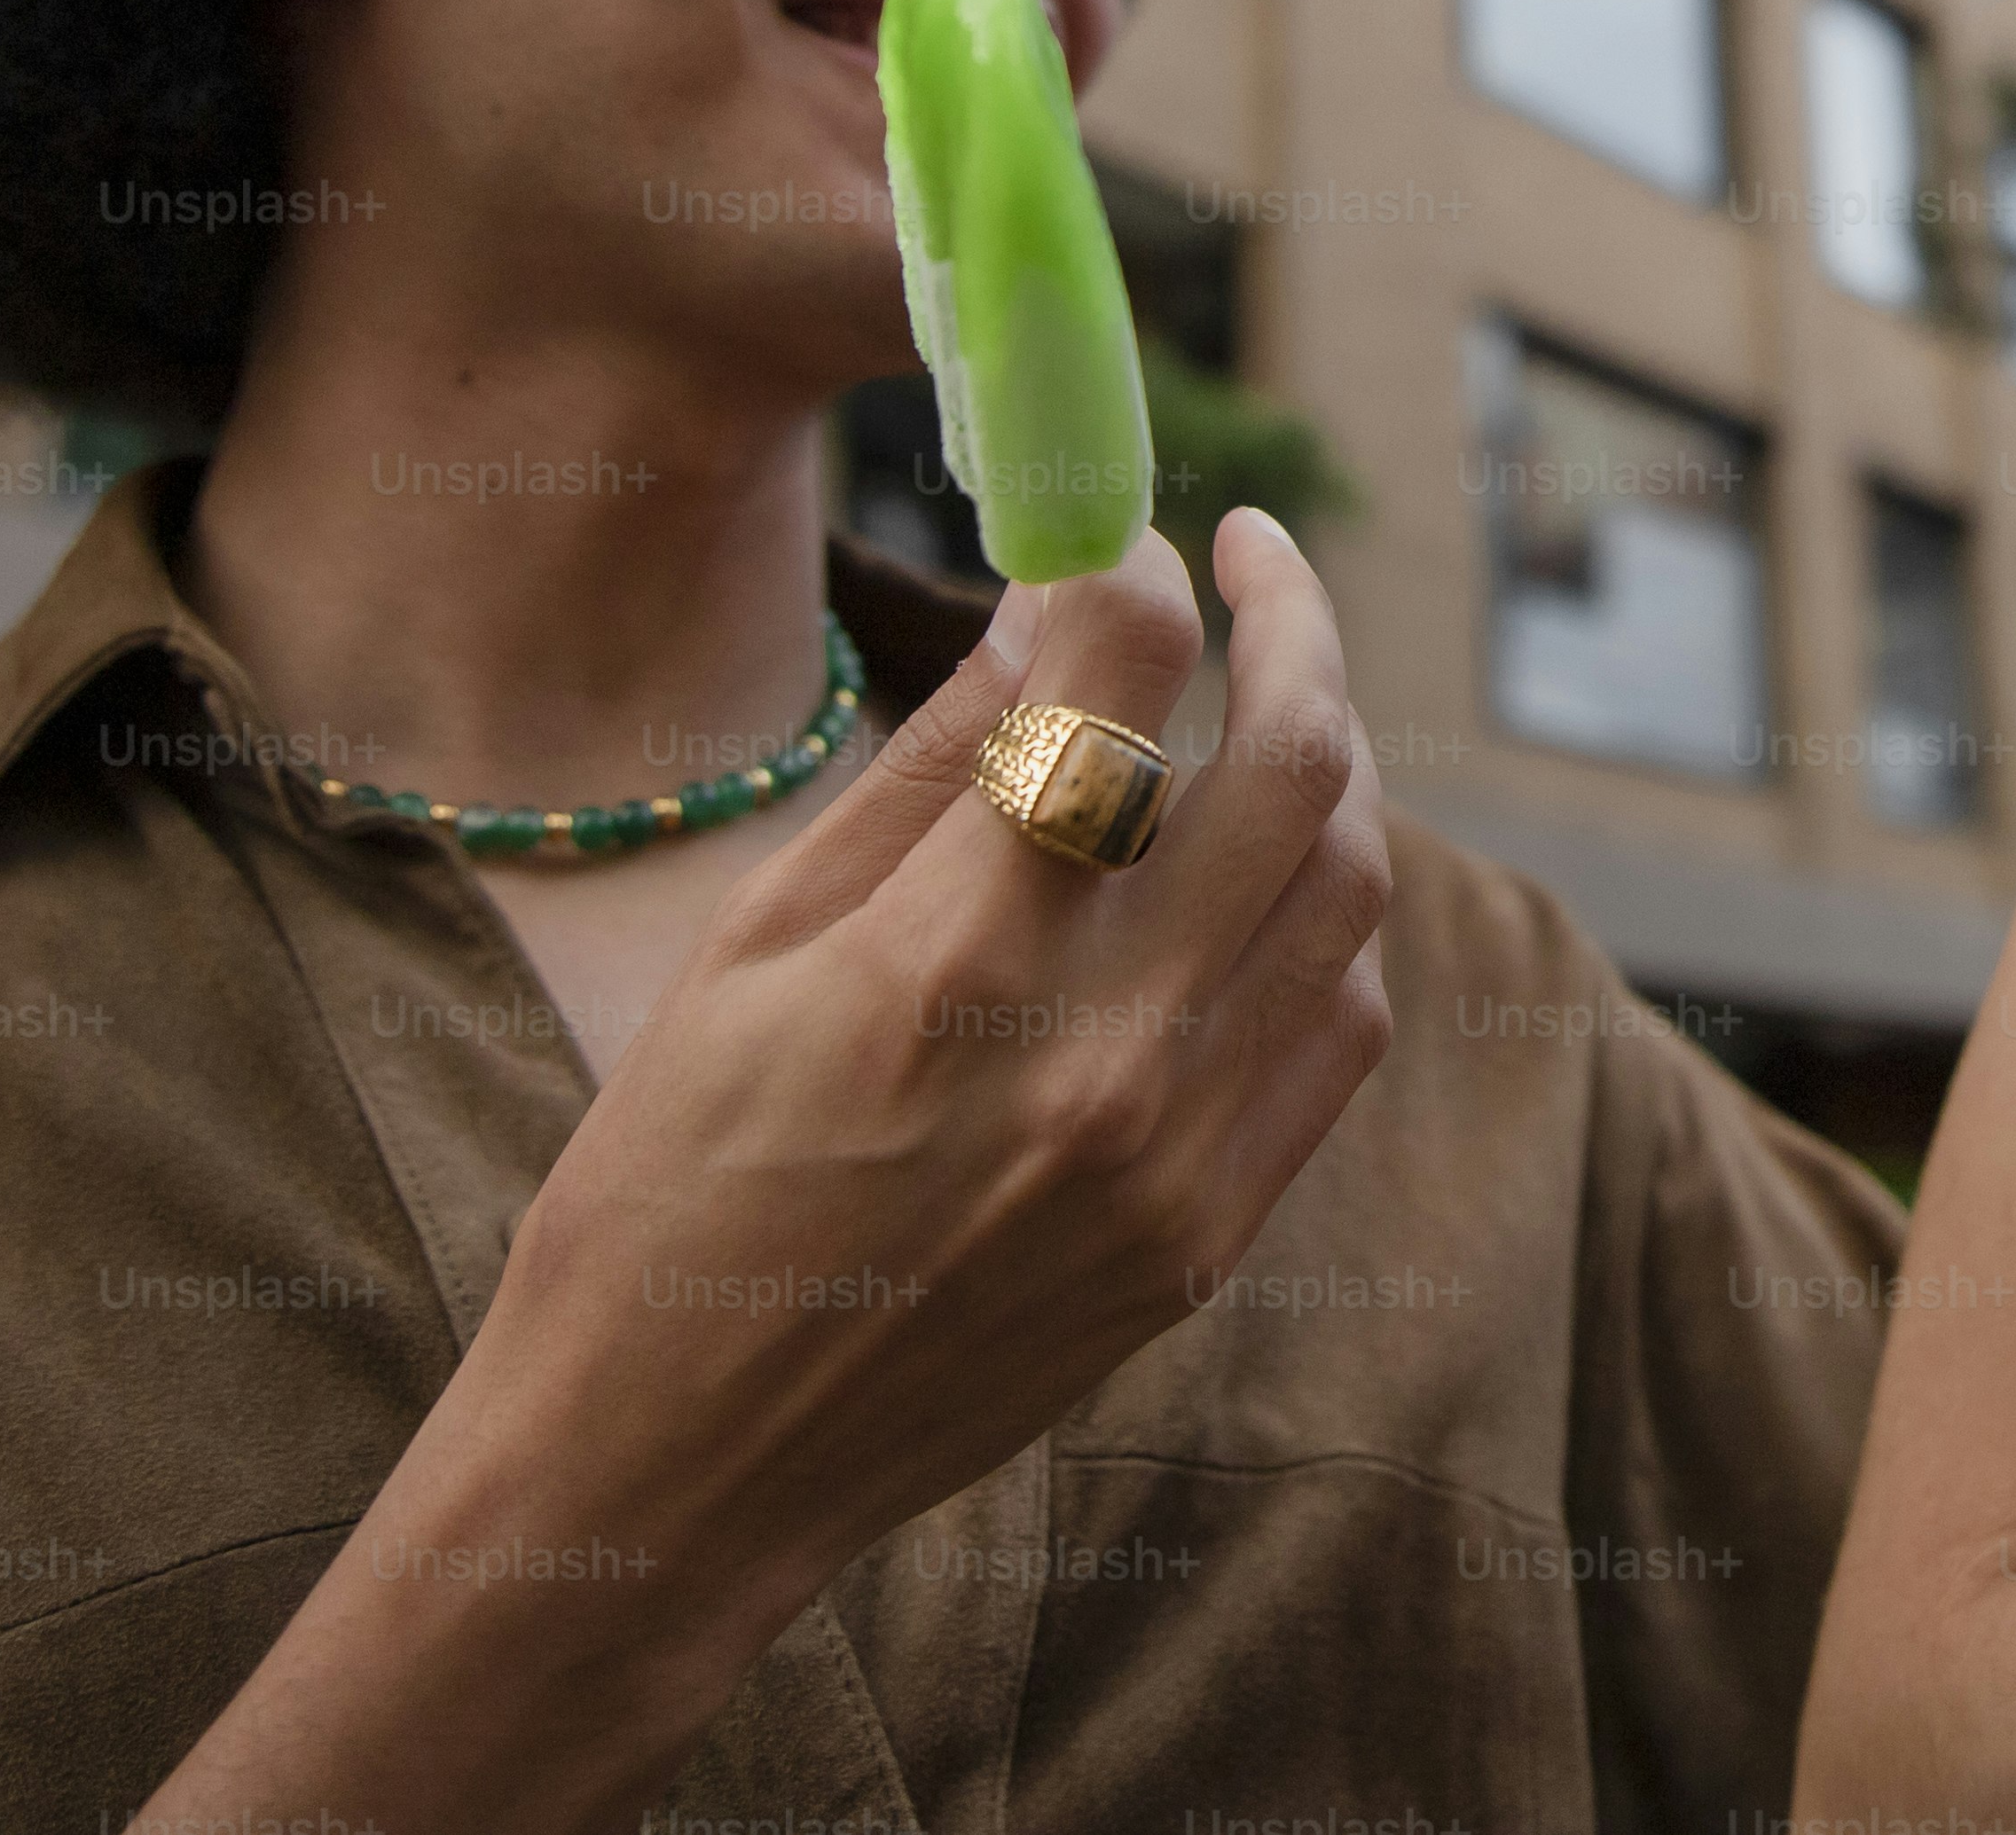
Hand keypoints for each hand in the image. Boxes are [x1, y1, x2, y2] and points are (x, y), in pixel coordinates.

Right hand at [485, 509, 1394, 1599]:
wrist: (670, 1476)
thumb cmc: (664, 1193)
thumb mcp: (753, 945)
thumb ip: (925, 768)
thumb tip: (1046, 607)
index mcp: (953, 958)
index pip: (1123, 674)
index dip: (1130, 565)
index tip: (1119, 538)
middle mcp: (1099, 1051)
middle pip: (1297, 759)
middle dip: (1290, 620)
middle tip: (1252, 563)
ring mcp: (1176, 1157)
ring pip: (1352, 888)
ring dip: (1329, 763)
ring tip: (1270, 707)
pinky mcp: (1207, 1238)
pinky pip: (1338, 1030)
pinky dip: (1326, 924)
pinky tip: (1258, 886)